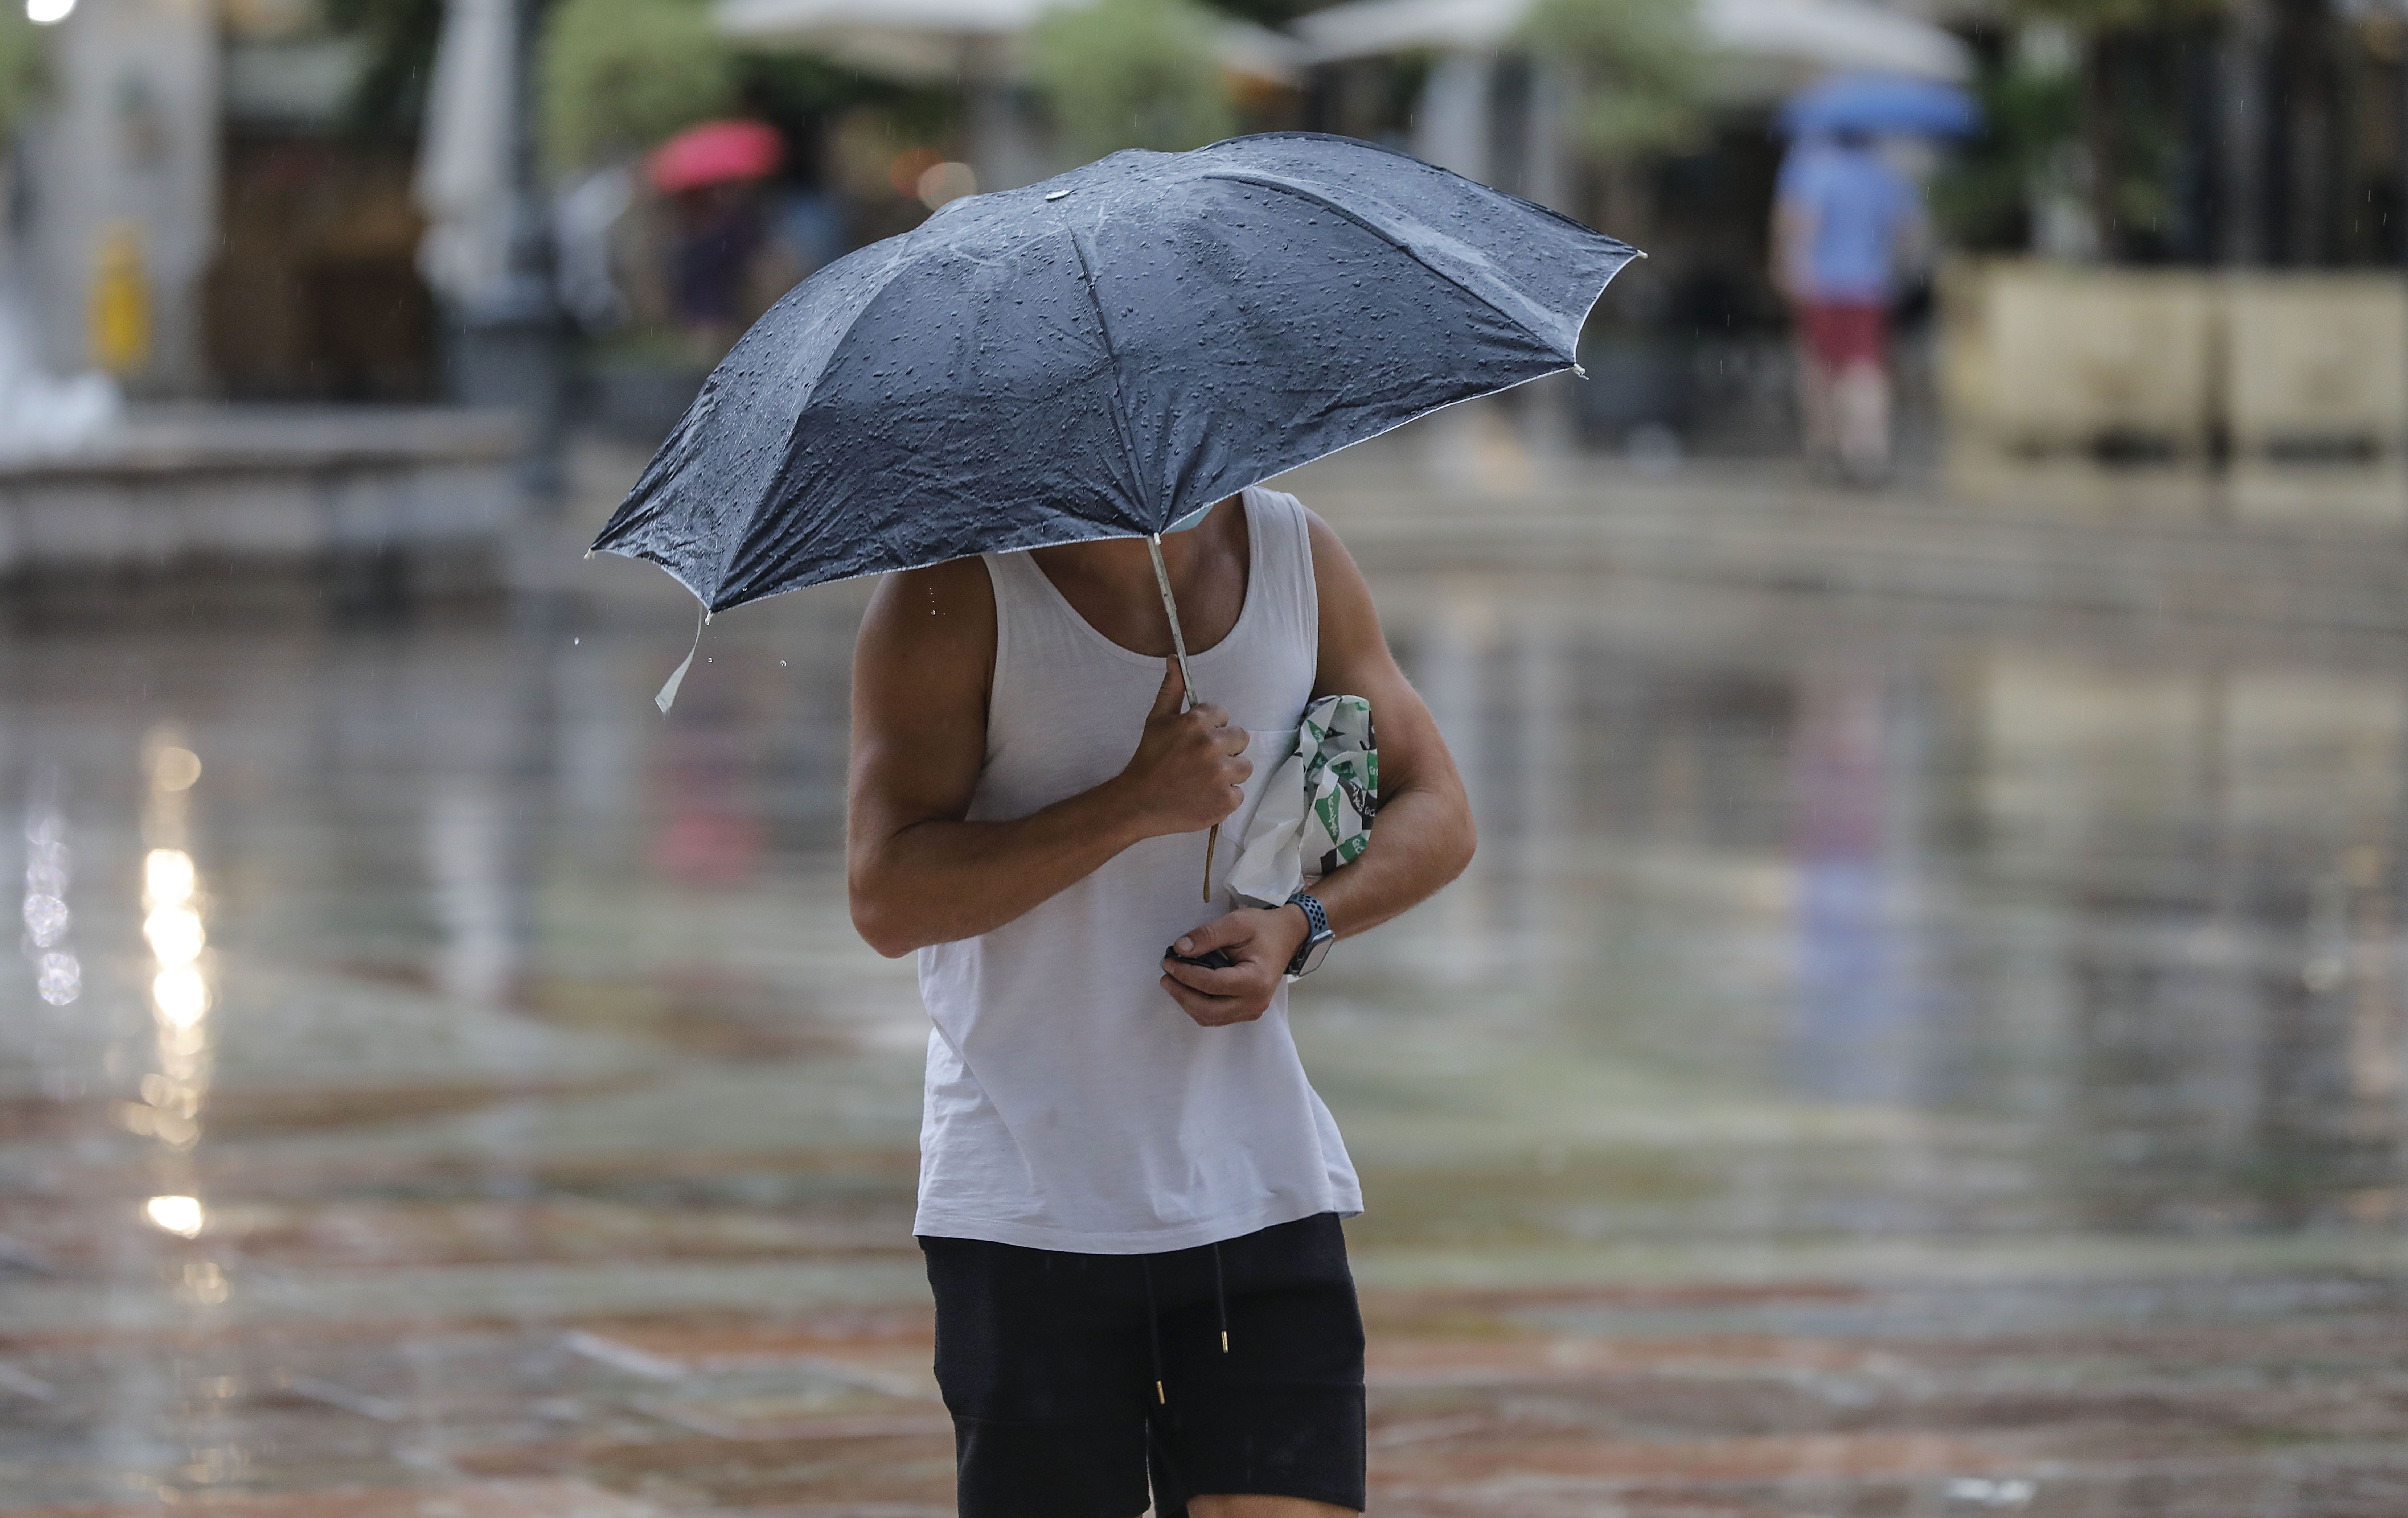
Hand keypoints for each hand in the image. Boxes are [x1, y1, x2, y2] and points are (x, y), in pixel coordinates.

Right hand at [1114, 660, 1250, 838]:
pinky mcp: (1226, 801)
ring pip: (1244, 766)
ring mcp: (1221, 775)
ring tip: (1204, 779)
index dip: (1211, 728)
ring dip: (1228, 773)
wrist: (1138, 803)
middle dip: (1225, 748)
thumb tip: (1174, 658)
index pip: (1224, 715)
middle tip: (1202, 761)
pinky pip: (1239, 793)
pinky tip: (1204, 796)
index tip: (1196, 740)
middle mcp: (1211, 746)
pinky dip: (1224, 797)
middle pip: (1240, 738)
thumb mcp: (1157, 719)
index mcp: (1196, 723)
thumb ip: (1171, 688)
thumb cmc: (1149, 760)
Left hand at [1160, 906, 1310, 1026]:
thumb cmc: (1263, 928)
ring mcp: (1252, 1010)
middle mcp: (1255, 1002)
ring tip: (1174, 983)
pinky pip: (1217, 1016)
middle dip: (1182, 995)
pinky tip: (1189, 989)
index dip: (1185, 975)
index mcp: (1255, 980)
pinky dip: (1199, 1006)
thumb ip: (1207, 935)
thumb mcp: (1236, 923)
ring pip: (1210, 1017)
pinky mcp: (1247, 1011)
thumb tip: (1179, 949)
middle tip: (1166, 978)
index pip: (1211, 984)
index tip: (1168, 962)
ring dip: (1188, 1002)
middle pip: (1209, 1010)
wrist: (1286, 936)